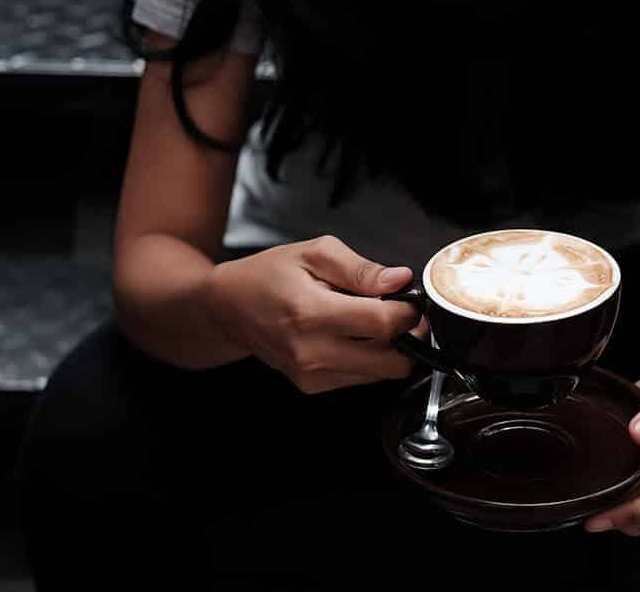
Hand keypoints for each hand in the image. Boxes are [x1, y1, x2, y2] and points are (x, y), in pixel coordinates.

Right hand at [204, 235, 425, 393]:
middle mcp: (312, 352)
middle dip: (406, 336)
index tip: (409, 299)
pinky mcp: (313, 386)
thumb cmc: (269, 275)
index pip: (383, 324)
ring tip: (367, 321)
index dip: (408, 312)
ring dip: (388, 349)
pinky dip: (369, 359)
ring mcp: (312, 374)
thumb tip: (399, 280)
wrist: (229, 307)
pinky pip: (362, 379)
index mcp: (312, 313)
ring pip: (381, 374)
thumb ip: (361, 269)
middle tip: (399, 313)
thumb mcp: (315, 253)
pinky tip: (352, 336)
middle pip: (392, 362)